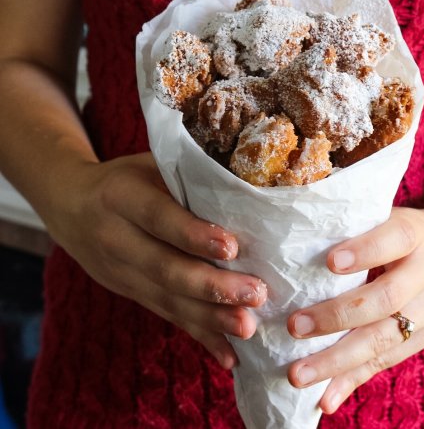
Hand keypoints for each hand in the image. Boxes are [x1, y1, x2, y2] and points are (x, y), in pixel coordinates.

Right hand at [42, 152, 266, 369]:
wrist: (70, 206)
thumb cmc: (124, 179)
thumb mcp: (148, 164)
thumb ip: (186, 175)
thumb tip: (245, 189)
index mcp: (121, 197)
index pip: (159, 218)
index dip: (193, 234)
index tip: (231, 248)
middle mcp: (115, 238)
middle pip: (164, 267)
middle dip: (210, 286)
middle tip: (255, 294)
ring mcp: (120, 272)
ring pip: (166, 299)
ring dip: (209, 318)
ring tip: (247, 327)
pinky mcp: (130, 293)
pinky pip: (165, 316)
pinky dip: (198, 337)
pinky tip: (227, 356)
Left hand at [286, 207, 423, 412]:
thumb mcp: (404, 218)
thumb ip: (366, 227)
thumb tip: (306, 239)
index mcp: (417, 234)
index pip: (394, 240)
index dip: (364, 251)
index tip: (330, 262)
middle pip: (385, 299)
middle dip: (337, 316)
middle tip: (295, 326)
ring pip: (383, 339)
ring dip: (338, 360)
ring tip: (299, 374)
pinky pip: (388, 360)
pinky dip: (354, 379)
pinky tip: (326, 398)